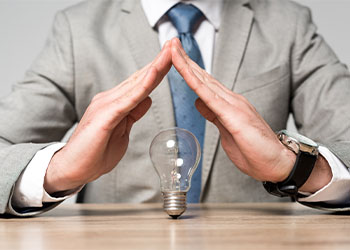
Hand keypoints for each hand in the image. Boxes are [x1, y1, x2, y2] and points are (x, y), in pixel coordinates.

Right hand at [44, 42, 171, 193]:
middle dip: (159, 61)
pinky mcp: (105, 115)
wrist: (73, 169)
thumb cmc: (95, 153)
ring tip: (170, 51)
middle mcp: (110, 99)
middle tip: (174, 43)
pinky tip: (154, 74)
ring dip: (155, 67)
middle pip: (140, 78)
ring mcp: (106, 105)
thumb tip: (147, 99)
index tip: (172, 57)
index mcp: (116, 103)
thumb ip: (133, 113)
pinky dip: (143, 85)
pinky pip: (129, 99)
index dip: (157, 70)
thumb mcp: (122, 131)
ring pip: (137, 84)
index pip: (140, 83)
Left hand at [171, 38, 297, 182]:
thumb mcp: (227, 130)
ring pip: (204, 82)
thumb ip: (213, 115)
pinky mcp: (234, 115)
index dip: (189, 69)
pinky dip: (195, 82)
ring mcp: (234, 105)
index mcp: (229, 104)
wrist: (278, 164)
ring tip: (173, 48)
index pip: (204, 83)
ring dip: (186, 64)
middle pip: (203, 77)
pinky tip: (184, 71)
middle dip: (184, 59)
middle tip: (170, 42)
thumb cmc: (255, 152)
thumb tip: (199, 102)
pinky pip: (209, 96)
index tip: (175, 57)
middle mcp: (231, 100)